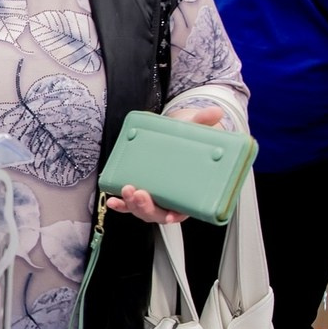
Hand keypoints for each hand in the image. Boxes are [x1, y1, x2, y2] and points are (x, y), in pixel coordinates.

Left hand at [106, 106, 225, 224]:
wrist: (173, 139)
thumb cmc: (187, 143)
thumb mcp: (195, 131)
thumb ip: (204, 122)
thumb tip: (215, 112)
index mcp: (187, 195)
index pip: (182, 212)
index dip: (174, 216)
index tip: (169, 216)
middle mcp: (169, 201)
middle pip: (157, 213)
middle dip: (146, 207)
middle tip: (140, 194)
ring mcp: (152, 198)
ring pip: (141, 210)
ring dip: (132, 204)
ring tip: (127, 189)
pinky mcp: (139, 192)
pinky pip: (128, 203)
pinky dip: (120, 204)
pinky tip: (111, 199)